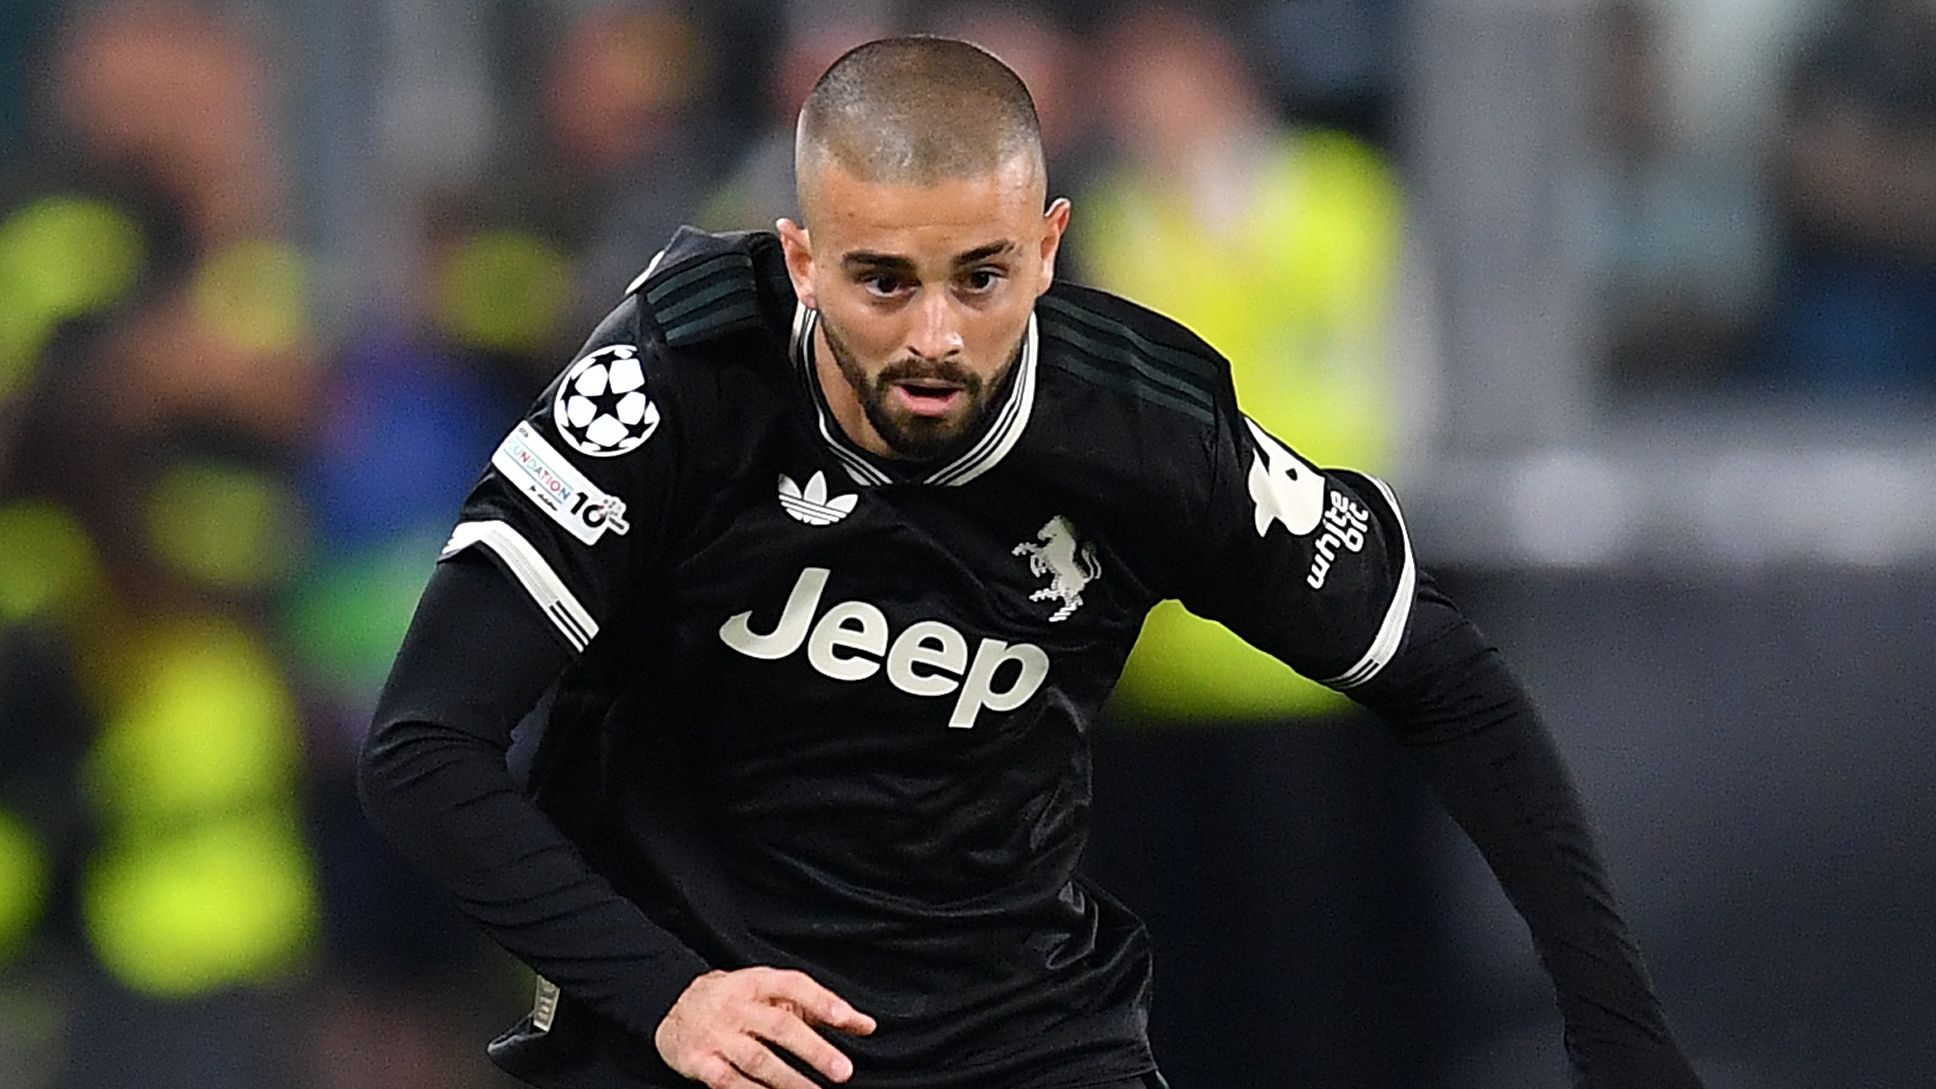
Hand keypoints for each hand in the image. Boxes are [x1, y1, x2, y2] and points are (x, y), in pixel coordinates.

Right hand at [655, 966, 876, 1087]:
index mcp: (756, 982)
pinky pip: (729, 1081)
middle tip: (842, 1070)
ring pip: (758, 1059)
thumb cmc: (734, 1000)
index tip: (846, 1019)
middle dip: (813, 1049)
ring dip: (789, 1080)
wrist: (671, 1006)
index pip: (793, 985)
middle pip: (780, 1026)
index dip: (821, 1001)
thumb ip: (818, 1007)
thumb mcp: (770, 993)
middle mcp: (737, 1006)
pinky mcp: (700, 1062)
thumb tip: (866, 1025)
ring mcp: (717, 1035)